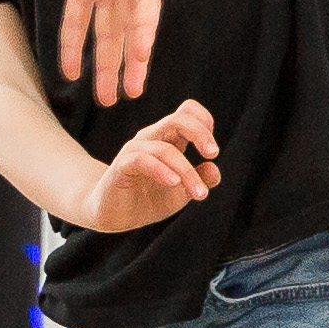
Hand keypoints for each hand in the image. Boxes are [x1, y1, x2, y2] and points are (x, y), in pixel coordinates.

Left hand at [8, 0, 162, 107]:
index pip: (144, 0)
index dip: (144, 29)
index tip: (142, 58)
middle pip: (130, 25)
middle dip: (132, 60)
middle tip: (133, 94)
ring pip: (108, 30)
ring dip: (107, 63)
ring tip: (107, 100)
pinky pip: (79, 19)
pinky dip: (74, 44)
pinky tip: (70, 72)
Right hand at [80, 101, 222, 235]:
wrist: (114, 215)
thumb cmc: (147, 198)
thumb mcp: (181, 193)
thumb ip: (200, 180)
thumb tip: (214, 169)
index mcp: (168, 139)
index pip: (187, 112)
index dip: (204, 122)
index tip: (213, 151)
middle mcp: (151, 138)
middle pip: (177, 119)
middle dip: (200, 133)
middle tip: (214, 154)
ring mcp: (135, 150)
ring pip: (165, 149)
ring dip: (187, 171)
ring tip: (200, 194)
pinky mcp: (121, 166)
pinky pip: (141, 160)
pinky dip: (161, 170)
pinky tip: (173, 183)